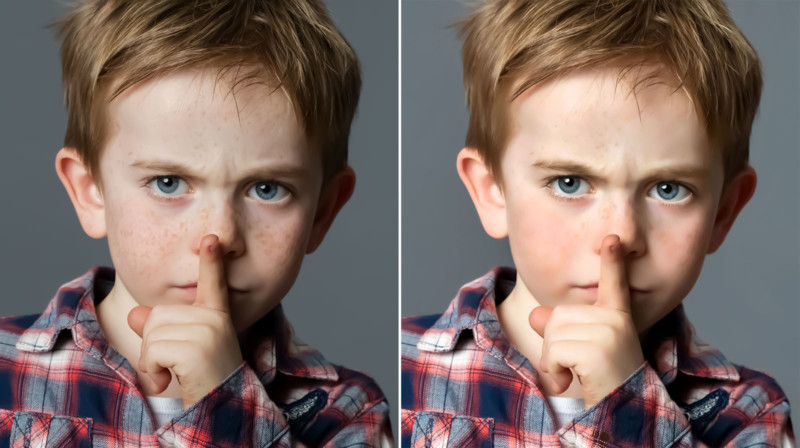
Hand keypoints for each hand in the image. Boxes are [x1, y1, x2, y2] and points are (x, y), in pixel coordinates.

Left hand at [127, 234, 243, 407]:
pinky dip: (152, 371)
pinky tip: (169, 379)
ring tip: (173, 373)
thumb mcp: (181, 350)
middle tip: (174, 364)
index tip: (211, 238)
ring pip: (151, 334)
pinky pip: (152, 351)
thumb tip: (135, 314)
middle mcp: (215, 319)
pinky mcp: (196, 349)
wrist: (220, 411)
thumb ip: (160, 329)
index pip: (213, 282)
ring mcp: (208, 332)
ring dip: (151, 360)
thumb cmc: (202, 380)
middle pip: (157, 315)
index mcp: (216, 316)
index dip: (211, 259)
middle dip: (153, 344)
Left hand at [529, 234, 644, 408]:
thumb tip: (536, 314)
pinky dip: (553, 371)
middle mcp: (616, 321)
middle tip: (575, 365)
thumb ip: (559, 329)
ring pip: (552, 334)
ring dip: (552, 360)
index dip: (612, 260)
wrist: (621, 414)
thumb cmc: (603, 382)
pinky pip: (552, 351)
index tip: (612, 238)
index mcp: (617, 318)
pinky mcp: (597, 349)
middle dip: (554, 344)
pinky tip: (572, 381)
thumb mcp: (581, 351)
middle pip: (558, 315)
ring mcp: (608, 333)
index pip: (614, 283)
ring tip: (575, 374)